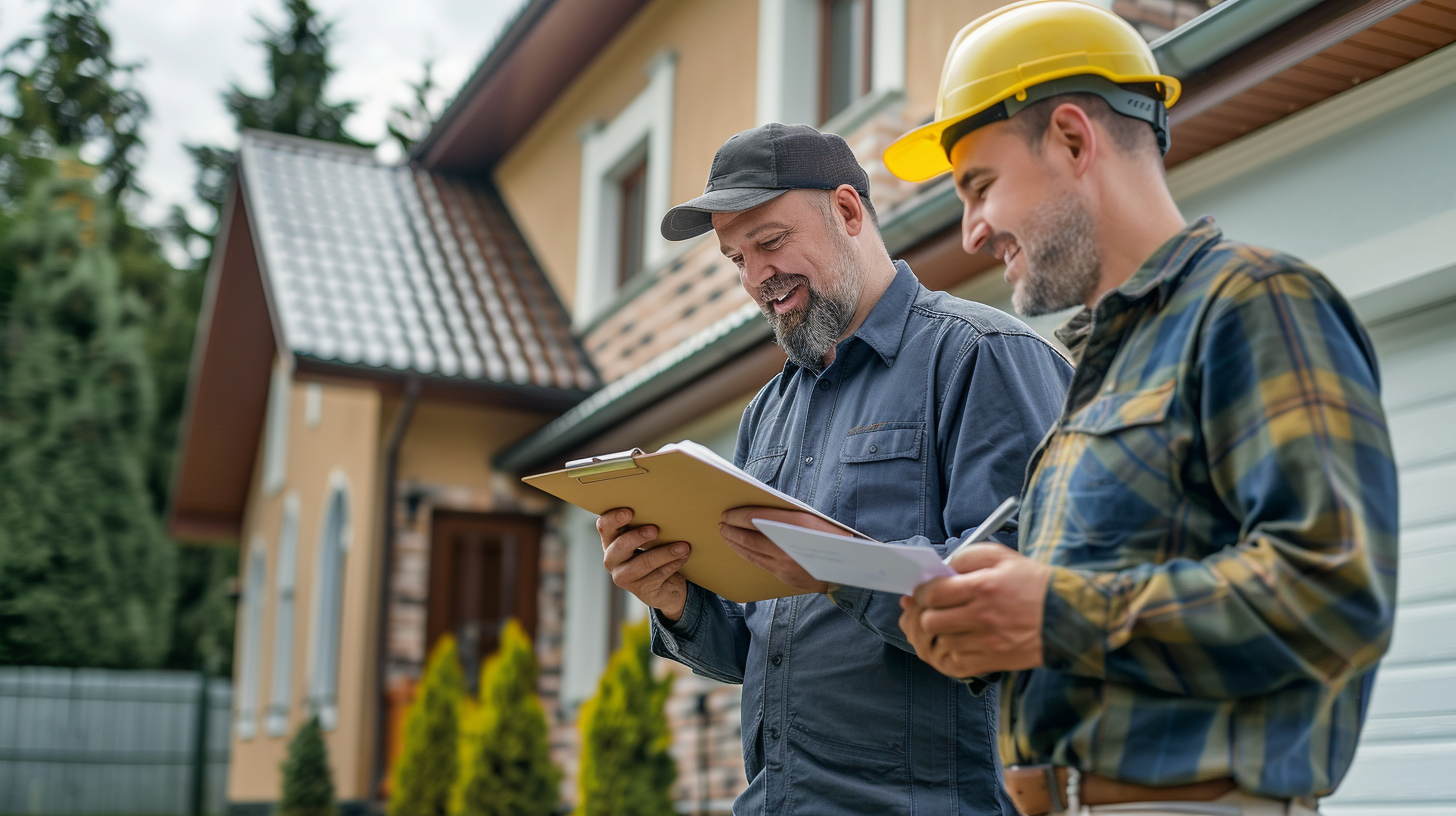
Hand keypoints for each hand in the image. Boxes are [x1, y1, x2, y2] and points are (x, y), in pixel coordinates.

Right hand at [598, 508, 690, 620]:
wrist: (664, 587)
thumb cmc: (654, 552)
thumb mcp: (647, 539)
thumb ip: (646, 525)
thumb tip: (665, 508)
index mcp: (610, 541)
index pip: (604, 526)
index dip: (613, 519)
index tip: (629, 512)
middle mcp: (612, 559)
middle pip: (619, 546)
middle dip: (637, 537)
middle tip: (655, 529)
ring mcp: (624, 577)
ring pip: (644, 563)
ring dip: (665, 553)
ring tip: (683, 547)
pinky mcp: (641, 590)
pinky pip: (658, 575)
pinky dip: (673, 564)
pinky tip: (684, 556)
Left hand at [718, 507, 832, 593]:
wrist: (847, 567)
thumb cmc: (829, 537)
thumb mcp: (811, 518)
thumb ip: (785, 515)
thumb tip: (758, 512)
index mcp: (796, 525)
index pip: (757, 519)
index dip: (739, 516)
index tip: (727, 513)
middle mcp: (788, 545)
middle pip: (749, 537)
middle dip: (732, 530)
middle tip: (721, 523)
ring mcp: (784, 563)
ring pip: (751, 553)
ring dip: (735, 542)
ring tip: (725, 534)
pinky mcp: (783, 575)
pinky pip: (758, 563)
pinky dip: (746, 554)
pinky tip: (740, 548)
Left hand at [897, 543, 1050, 677]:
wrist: (1069, 615)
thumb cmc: (1034, 584)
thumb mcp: (1003, 557)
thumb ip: (968, 557)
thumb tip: (943, 569)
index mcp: (982, 587)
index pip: (932, 594)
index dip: (921, 593)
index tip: (923, 592)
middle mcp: (982, 617)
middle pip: (931, 622)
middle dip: (926, 614)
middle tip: (931, 609)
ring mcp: (987, 643)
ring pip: (941, 644)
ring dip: (938, 634)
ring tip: (945, 625)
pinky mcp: (993, 661)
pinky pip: (956, 664)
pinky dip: (950, 655)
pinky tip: (955, 643)